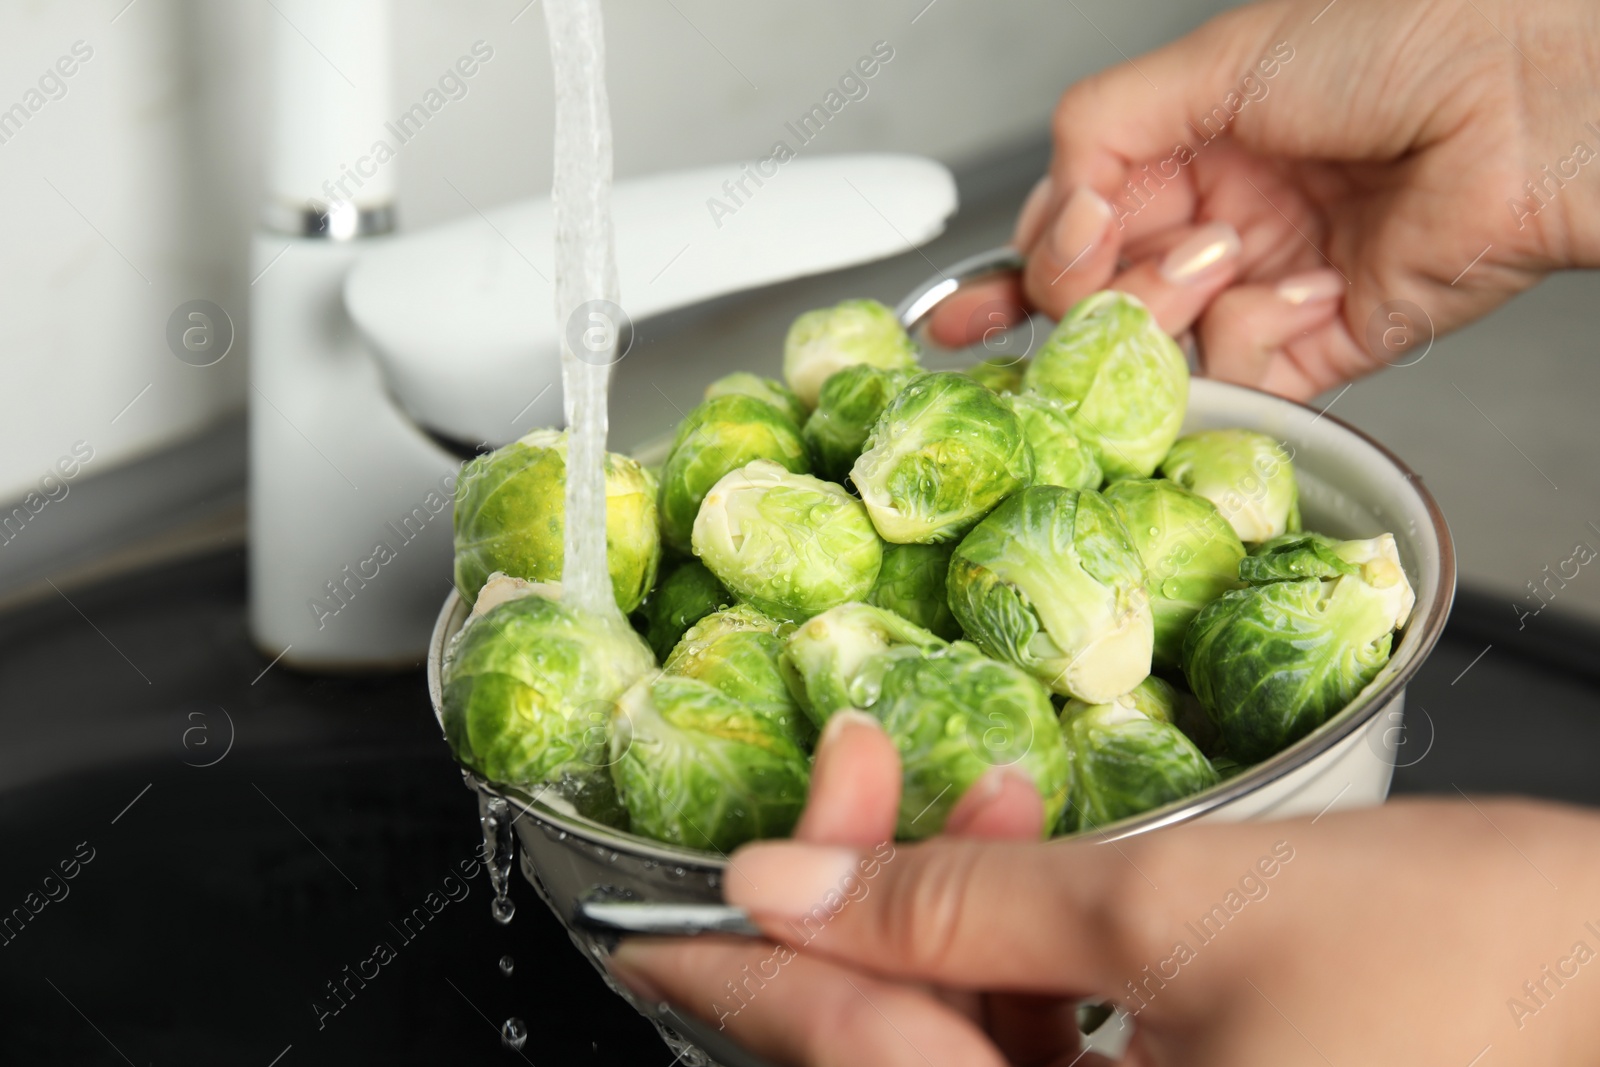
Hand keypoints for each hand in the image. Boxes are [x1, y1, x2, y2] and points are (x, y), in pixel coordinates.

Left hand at [610, 712, 1599, 1064]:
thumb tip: (787, 885)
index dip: (736, 977)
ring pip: (969, 1055)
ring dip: (943, 922)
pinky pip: (1046, 1058)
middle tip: (849, 774)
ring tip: (958, 792)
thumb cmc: (1465, 963)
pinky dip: (1016, 959)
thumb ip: (958, 909)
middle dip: (859, 915)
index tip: (653, 916)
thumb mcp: (1177, 910)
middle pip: (900, 1063)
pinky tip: (1018, 854)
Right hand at [932, 0, 1599, 398]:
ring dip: (1173, 304)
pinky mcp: (1321, 343)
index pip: (1073, 226)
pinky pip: (1246, 377)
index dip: (1029, 262)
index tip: (1001, 285)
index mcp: (1188, 148)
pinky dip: (1262, 336)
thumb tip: (1049, 213)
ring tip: (1223, 252)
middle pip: (1101, 299)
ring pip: (1161, 347)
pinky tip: (1309, 281)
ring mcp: (1265, 285)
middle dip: (1089, 291)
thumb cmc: (1404, 43)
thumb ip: (1101, 127)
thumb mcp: (1220, 60)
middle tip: (1102, 269)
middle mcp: (1219, 220)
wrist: (1530, 95)